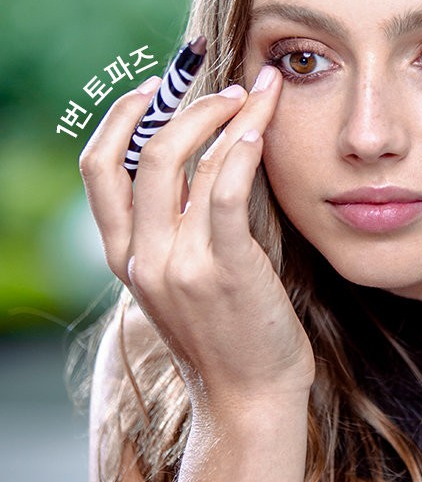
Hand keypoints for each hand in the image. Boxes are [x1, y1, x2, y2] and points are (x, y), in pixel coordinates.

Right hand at [80, 65, 314, 414]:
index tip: (155, 85)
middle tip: (226, 84)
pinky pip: (224, 192)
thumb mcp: (183, 279)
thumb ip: (178, 228)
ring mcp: (179, 264)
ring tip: (259, 93)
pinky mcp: (224, 270)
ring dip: (227, 115)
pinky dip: (240, 150)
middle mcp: (142, 256)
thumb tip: (203, 162)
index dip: (121, 117)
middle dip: (185, 103)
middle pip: (144, 154)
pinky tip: (261, 128)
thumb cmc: (227, 331)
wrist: (249, 398)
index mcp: (126, 256)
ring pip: (188, 163)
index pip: (100, 169)